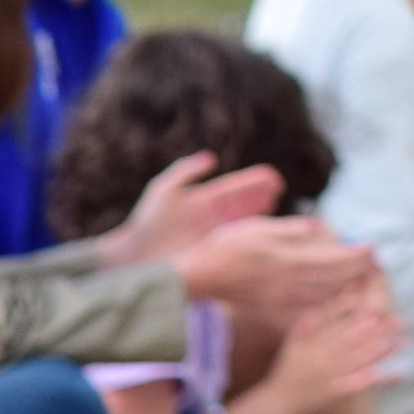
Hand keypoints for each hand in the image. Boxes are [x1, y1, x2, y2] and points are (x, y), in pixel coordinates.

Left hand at [99, 152, 284, 268]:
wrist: (133, 257)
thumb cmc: (147, 223)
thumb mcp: (163, 190)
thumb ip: (185, 170)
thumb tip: (212, 157)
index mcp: (203, 201)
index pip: (234, 188)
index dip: (254, 182)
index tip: (272, 178)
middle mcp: (211, 217)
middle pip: (243, 204)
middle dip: (261, 196)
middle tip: (279, 190)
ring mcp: (212, 235)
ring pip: (243, 221)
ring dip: (259, 213)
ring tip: (275, 206)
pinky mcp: (212, 252)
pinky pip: (236, 242)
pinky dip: (251, 235)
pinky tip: (262, 232)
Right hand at [174, 214, 375, 324]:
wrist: (200, 276)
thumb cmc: (227, 245)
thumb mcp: (259, 227)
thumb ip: (291, 229)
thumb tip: (319, 225)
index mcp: (287, 258)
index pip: (329, 258)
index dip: (353, 255)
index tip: (372, 250)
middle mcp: (287, 282)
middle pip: (331, 280)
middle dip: (355, 273)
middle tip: (375, 267)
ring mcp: (280, 299)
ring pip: (321, 297)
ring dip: (344, 290)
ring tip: (362, 284)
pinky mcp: (271, 310)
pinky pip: (303, 312)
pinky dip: (322, 309)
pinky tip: (333, 306)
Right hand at [269, 283, 405, 408]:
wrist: (280, 402)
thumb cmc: (288, 367)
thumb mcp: (294, 339)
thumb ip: (313, 318)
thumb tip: (342, 298)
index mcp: (311, 342)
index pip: (336, 324)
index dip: (358, 317)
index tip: (374, 307)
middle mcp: (320, 357)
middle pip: (352, 340)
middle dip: (378, 330)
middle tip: (400, 322)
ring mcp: (329, 375)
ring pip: (359, 359)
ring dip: (382, 351)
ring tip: (402, 342)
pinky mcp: (336, 393)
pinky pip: (360, 384)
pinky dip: (380, 380)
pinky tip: (397, 374)